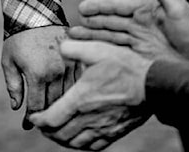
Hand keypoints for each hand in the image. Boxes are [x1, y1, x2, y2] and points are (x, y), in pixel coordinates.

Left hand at [1, 25, 77, 127]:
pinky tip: (66, 101)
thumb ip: (13, 85)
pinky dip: (72, 95)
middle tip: (41, 126)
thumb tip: (16, 107)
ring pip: (68, 97)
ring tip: (54, 117)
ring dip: (61, 109)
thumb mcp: (8, 60)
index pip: (37, 106)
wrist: (37, 13)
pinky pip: (77, 85)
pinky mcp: (77, 61)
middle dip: (46, 118)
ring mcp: (69, 67)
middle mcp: (56, 73)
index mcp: (37, 74)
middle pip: (54, 105)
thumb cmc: (18, 38)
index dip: (31, 119)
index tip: (27, 125)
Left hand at [28, 40, 151, 149]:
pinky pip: (94, 146)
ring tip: (56, 131)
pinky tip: (77, 137)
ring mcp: (103, 127)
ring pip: (75, 143)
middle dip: (47, 131)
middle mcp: (90, 117)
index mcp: (81, 98)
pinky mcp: (115, 132)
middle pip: (60, 135)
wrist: (154, 84)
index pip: (51, 119)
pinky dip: (81, 145)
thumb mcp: (97, 49)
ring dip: (61, 139)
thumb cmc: (125, 66)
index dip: (38, 121)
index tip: (33, 116)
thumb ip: (74, 48)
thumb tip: (60, 46)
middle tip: (41, 124)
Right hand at [70, 0, 188, 65]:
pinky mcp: (139, 55)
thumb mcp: (176, 7)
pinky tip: (89, 51)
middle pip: (108, 22)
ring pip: (109, 36)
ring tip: (73, 37)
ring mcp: (137, 39)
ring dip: (91, 36)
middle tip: (72, 26)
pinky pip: (116, 51)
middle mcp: (137, 23)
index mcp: (143, 9)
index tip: (82, 8)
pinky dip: (101, 50)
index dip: (99, 6)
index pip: (116, 5)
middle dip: (90, 23)